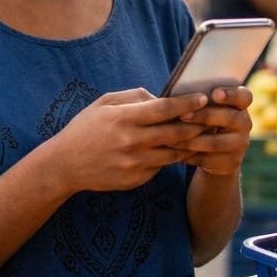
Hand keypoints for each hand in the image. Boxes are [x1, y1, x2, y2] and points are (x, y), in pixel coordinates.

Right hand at [49, 89, 209, 194]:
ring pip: (173, 153)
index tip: (203, 98)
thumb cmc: (85, 128)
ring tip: (201, 135)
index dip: (186, 103)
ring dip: (189, 144)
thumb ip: (133, 97)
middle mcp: (131, 142)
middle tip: (211, 118)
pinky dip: (169, 158)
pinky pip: (160, 167)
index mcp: (124, 118)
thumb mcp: (103, 103)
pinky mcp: (135, 180)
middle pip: (176, 132)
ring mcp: (134, 164)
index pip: (164, 109)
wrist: (65, 165)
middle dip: (197, 124)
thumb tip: (160, 97)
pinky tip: (176, 151)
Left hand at [175, 86, 252, 175]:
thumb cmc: (203, 118)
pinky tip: (175, 151)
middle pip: (230, 118)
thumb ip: (199, 100)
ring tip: (172, 138)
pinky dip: (189, 156)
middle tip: (183, 115)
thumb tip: (178, 96)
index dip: (231, 94)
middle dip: (204, 116)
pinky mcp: (231, 162)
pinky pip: (209, 160)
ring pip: (216, 143)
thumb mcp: (204, 107)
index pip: (244, 96)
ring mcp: (240, 144)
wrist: (212, 150)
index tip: (214, 94)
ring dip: (192, 140)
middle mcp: (245, 123)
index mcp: (241, 104)